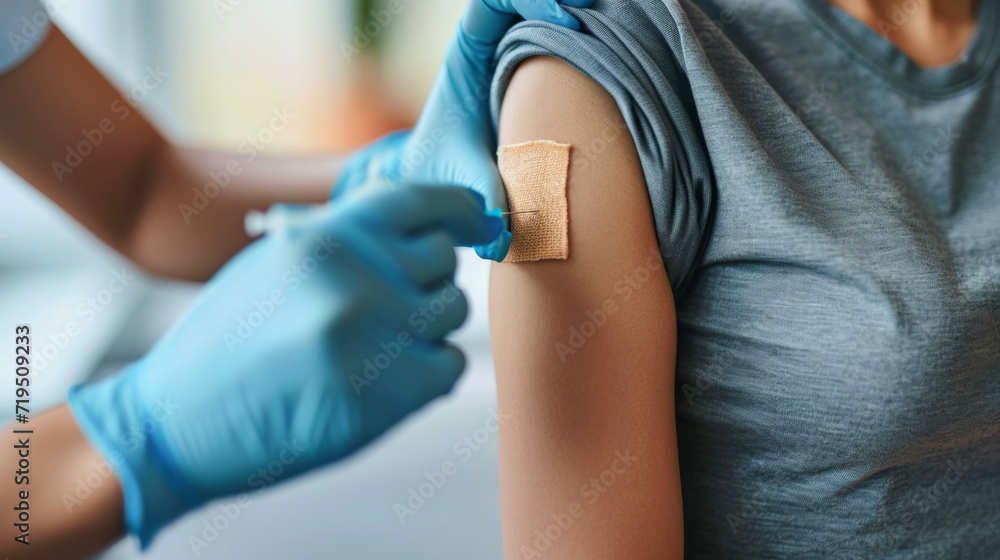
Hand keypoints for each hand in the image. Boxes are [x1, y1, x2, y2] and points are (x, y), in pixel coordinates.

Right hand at [67, 185, 502, 546]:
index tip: (472, 219)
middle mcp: (358, 279)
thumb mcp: (275, 262)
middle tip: (390, 302)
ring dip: (427, 325)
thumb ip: (343, 236)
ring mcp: (378, 338)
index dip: (457, 206)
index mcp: (327, 237)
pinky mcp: (391, 395)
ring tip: (378, 344)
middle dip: (427, 277)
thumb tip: (407, 212)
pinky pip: (449, 364)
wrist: (181, 423)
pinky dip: (429, 371)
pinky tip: (386, 378)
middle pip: (443, 259)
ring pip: (452, 311)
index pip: (421, 199)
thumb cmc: (225, 339)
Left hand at [332, 0, 593, 261]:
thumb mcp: (458, 185)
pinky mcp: (528, 64)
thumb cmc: (441, 173)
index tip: (567, 24)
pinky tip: (609, 41)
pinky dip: (581, 28)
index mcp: (467, 56)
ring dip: (574, 6)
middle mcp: (489, 44)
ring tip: (613, 17)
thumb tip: (502, 241)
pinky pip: (554, 30)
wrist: (433, 174)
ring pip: (540, 8)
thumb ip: (480, 202)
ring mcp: (509, 50)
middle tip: (598, 4)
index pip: (492, 1)